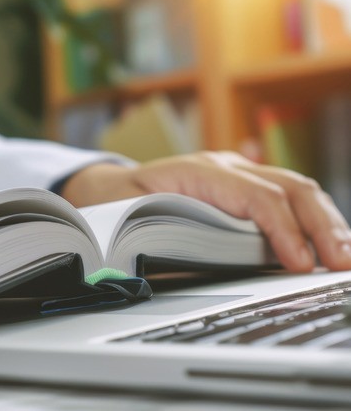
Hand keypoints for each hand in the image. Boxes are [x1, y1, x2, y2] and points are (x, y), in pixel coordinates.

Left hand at [62, 151, 350, 272]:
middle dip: (321, 226)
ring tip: (344, 258)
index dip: (281, 230)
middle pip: (289, 186)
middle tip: (340, 263)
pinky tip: (329, 246)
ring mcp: (237, 172)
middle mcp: (223, 167)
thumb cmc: (118, 205)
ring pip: (297, 188)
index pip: (255, 196)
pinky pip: (289, 197)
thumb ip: (162, 241)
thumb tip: (190, 269)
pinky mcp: (246, 187)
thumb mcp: (128, 222)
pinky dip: (314, 221)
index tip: (299, 263)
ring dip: (326, 223)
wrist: (108, 187)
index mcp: (195, 172)